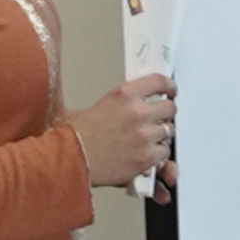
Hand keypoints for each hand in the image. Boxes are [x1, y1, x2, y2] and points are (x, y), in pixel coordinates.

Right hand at [70, 75, 174, 189]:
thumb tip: (141, 101)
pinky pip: (164, 153)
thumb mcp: (99, 105)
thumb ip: (125, 102)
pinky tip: (143, 153)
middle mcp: (136, 112)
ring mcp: (143, 135)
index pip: (159, 82)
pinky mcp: (146, 156)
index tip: (171, 91)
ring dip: (160, 136)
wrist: (68, 157)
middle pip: (170, 108)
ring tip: (144, 140)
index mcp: (124, 94)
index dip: (169, 87)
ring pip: (169, 131)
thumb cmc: (75, 134)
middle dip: (165, 114)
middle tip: (158, 119)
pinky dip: (157, 155)